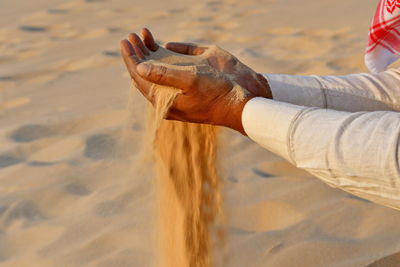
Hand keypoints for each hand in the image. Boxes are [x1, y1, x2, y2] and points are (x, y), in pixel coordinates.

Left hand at [135, 28, 271, 98]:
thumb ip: (164, 74)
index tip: (125, 42)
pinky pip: (176, 61)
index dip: (131, 59)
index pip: (141, 78)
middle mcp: (171, 92)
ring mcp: (182, 82)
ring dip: (150, 49)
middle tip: (131, 35)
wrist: (246, 99)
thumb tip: (140, 67)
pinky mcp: (195, 73)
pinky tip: (160, 43)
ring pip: (160, 66)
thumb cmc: (217, 94)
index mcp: (165, 100)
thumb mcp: (189, 83)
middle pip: (147, 71)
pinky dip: (167, 51)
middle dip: (138, 52)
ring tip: (142, 33)